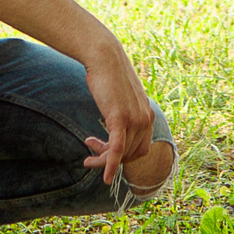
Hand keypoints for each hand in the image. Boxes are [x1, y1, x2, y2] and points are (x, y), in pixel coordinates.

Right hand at [78, 38, 157, 186]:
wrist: (104, 57)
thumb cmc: (108, 76)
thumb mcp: (121, 99)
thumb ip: (124, 113)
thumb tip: (116, 121)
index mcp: (147, 116)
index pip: (139, 149)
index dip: (122, 156)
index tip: (102, 150)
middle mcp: (145, 120)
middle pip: (130, 155)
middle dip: (109, 159)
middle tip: (89, 154)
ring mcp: (135, 120)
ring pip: (121, 154)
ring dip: (102, 160)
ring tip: (86, 155)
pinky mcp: (120, 118)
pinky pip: (117, 149)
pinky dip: (110, 164)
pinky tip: (104, 176)